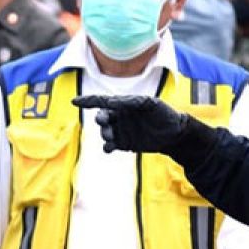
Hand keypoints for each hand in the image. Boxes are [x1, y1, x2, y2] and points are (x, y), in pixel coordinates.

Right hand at [71, 94, 189, 153]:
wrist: (174, 133)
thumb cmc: (163, 114)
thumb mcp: (149, 104)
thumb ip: (131, 102)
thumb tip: (110, 102)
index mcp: (123, 104)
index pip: (101, 101)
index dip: (87, 101)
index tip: (74, 101)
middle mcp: (119, 117)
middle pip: (101, 117)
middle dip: (100, 119)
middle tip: (104, 121)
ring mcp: (120, 131)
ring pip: (104, 132)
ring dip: (104, 133)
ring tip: (111, 136)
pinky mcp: (124, 144)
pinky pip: (109, 146)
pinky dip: (106, 147)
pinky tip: (109, 147)